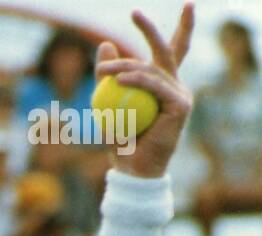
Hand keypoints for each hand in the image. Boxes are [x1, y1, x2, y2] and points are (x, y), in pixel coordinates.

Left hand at [95, 4, 193, 178]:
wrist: (133, 171)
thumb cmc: (121, 142)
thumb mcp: (108, 104)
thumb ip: (108, 75)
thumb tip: (104, 43)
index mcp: (162, 85)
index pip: (163, 52)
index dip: (155, 30)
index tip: (138, 12)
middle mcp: (175, 87)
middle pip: (167, 49)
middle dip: (151, 29)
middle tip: (134, 12)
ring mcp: (180, 95)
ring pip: (152, 69)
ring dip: (125, 66)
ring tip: (103, 72)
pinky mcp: (180, 105)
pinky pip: (155, 86)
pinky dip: (137, 81)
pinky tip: (120, 78)